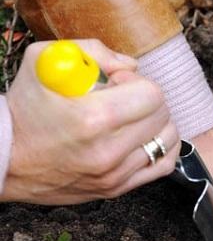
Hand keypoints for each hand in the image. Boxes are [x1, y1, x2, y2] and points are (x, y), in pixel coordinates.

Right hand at [1, 39, 180, 204]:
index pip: (152, 95)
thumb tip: (132, 67)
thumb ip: (93, 51)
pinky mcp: (117, 189)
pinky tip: (142, 138)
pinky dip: (160, 148)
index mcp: (93, 118)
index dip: (137, 82)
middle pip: (162, 115)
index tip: (117, 83)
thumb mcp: (45, 61)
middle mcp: (107, 151)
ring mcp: (114, 174)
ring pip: (168, 140)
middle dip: (146, 100)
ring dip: (156, 123)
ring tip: (132, 119)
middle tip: (122, 100)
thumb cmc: (26, 108)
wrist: (6, 158)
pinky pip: (163, 166)